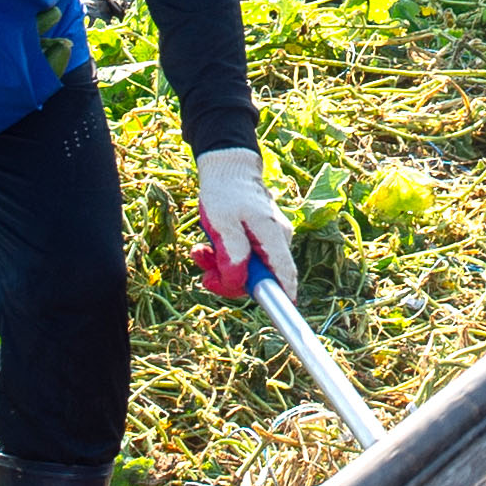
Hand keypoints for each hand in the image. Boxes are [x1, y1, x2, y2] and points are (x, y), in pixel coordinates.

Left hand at [192, 147, 297, 295]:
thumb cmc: (224, 192)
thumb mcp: (222, 223)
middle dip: (230, 280)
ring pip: (247, 269)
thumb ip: (233, 252)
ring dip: (221, 268)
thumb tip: (239, 281)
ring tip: (200, 253)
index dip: (284, 297)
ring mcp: (268, 239)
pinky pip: (242, 258)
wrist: (226, 168)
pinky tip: (206, 248)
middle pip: (260, 277)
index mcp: (273, 235)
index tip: (281, 316)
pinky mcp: (258, 238)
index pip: (285, 273)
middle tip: (205, 275)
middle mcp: (277, 239)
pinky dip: (223, 258)